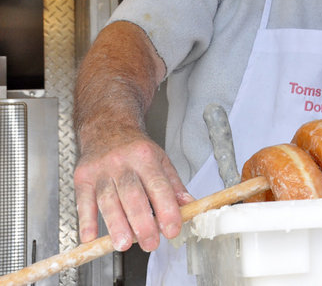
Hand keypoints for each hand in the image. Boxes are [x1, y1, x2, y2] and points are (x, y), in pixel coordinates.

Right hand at [74, 128, 193, 251]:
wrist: (107, 126)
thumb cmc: (135, 148)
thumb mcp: (160, 159)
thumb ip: (174, 184)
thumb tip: (189, 206)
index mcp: (146, 158)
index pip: (159, 186)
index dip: (166, 210)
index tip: (172, 229)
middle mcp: (123, 163)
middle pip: (132, 195)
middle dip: (142, 222)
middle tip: (150, 243)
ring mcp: (101, 170)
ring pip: (108, 200)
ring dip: (116, 224)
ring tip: (124, 244)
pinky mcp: (83, 177)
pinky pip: (83, 201)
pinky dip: (86, 220)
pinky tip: (90, 237)